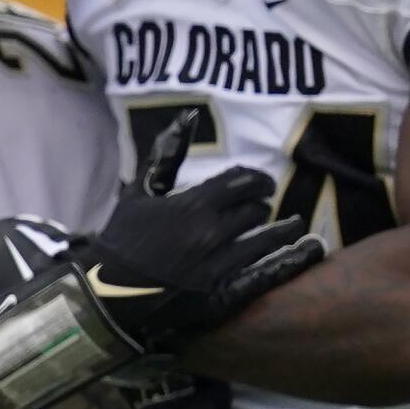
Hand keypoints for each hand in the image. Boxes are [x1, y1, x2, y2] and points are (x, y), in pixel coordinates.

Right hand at [73, 110, 322, 351]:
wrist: (109, 290)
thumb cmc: (123, 238)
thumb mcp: (139, 194)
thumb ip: (166, 155)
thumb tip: (187, 117)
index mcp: (192, 206)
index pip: (242, 182)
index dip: (256, 180)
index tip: (261, 183)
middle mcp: (210, 234)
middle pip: (256, 210)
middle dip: (260, 205)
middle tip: (261, 207)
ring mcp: (218, 265)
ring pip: (266, 239)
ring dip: (278, 230)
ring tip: (286, 227)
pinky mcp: (222, 291)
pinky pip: (266, 270)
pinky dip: (288, 258)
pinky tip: (301, 250)